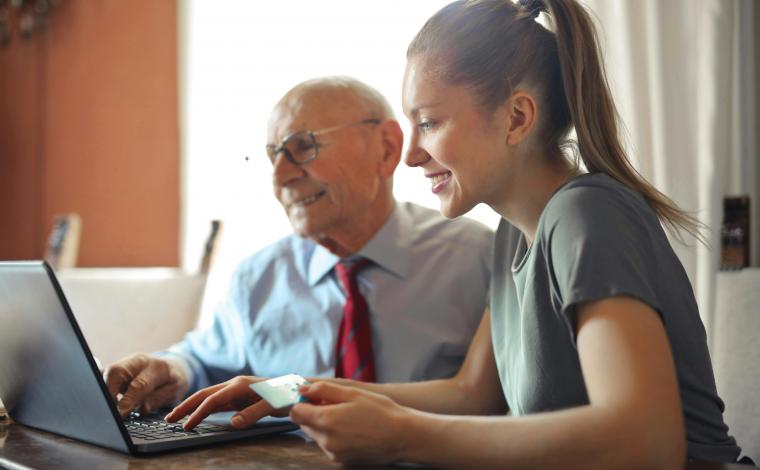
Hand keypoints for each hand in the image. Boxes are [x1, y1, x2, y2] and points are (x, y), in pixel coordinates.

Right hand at [104, 353, 189, 416]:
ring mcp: (124, 364)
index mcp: (156, 367)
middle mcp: (137, 362)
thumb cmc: (173, 380)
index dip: (129, 399)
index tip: (121, 413)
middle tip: (108, 412)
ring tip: (103, 408)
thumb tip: (143, 408)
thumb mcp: (175, 390)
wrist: (171, 366)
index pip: (139, 384)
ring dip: (101, 391)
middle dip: (108, 392)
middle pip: (115, 372)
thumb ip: (160, 398)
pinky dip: (98, 388)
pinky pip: (101, 376)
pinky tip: (99, 400)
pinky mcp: (114, 369)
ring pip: (105, 373)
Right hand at [165, 376, 286, 430]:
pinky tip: (198, 414)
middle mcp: (235, 385)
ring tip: (177, 417)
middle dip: (185, 406)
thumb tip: (233, 423)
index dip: (198, 413)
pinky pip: (217, 402)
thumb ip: (253, 413)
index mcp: (240, 385)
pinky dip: (204, 408)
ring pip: (209, 397)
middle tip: (168, 419)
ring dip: (192, 406)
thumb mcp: (273, 405)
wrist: (298, 389)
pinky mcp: (239, 396)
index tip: (186, 426)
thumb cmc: (287, 395)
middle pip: (204, 394)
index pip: (212, 400)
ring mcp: (236, 390)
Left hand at [290, 382, 410, 464]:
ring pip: (316, 435)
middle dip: (314, 413)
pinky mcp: (341, 460)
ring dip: (324, 425)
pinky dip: (333, 436)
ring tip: (347, 417)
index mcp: (326, 420)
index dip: (302, 402)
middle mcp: (326, 440)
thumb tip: (302, 389)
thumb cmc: (381, 411)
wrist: (403, 437)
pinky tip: (352, 429)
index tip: (313, 397)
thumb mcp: (352, 393)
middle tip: (335, 405)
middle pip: (305, 424)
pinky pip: (328, 445)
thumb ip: (323, 390)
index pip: (296, 412)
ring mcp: (333, 453)